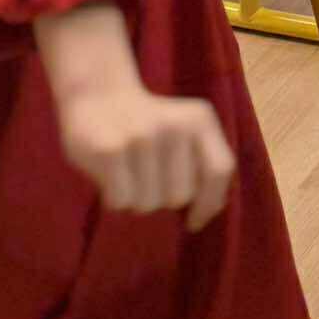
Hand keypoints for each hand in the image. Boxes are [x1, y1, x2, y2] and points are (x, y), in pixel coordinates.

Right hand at [58, 81, 235, 233]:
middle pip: (180, 196)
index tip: (194, 221)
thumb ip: (202, 165)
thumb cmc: (147, 126)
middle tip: (148, 175)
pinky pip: (121, 202)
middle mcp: (176, 126)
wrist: (99, 97)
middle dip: (163, 197)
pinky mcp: (111, 150)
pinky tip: (111, 173)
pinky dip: (115, 197)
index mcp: (200, 119)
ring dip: (137, 198)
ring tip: (129, 171)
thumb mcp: (185, 132)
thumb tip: (206, 214)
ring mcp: (143, 137)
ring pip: (148, 204)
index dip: (209, 203)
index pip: (219, 170)